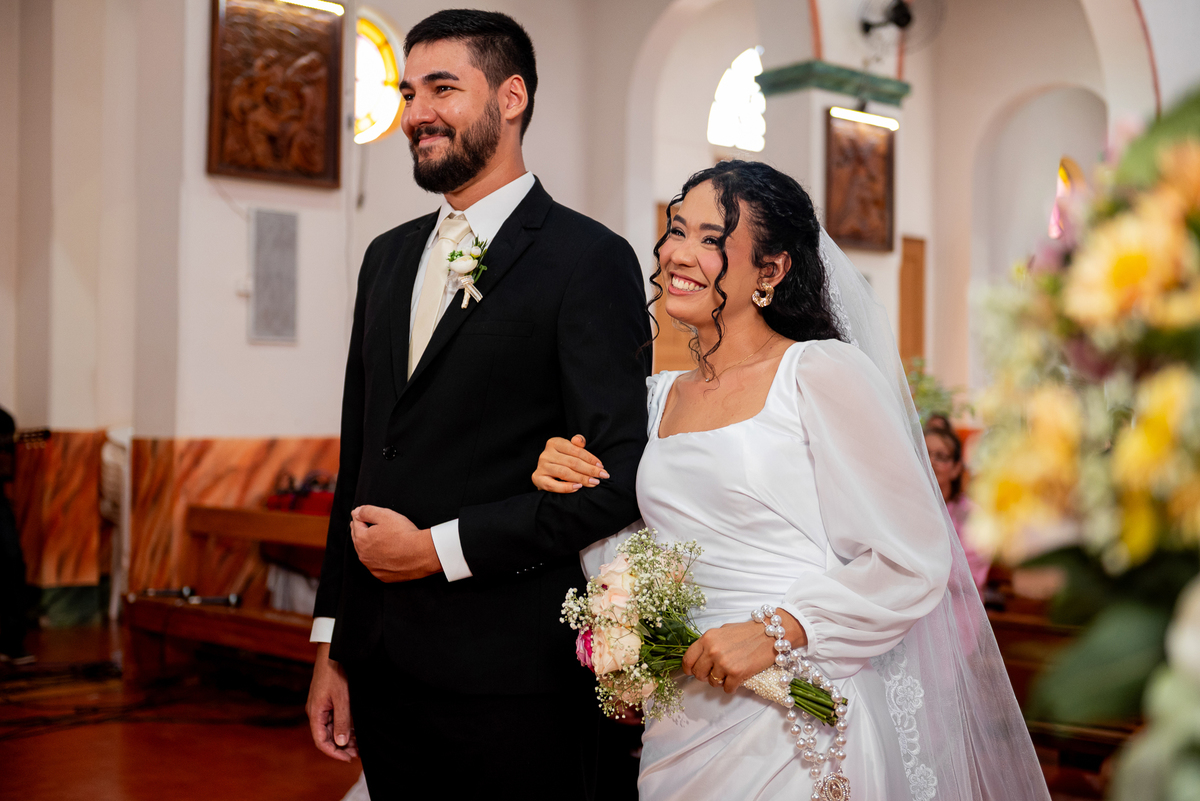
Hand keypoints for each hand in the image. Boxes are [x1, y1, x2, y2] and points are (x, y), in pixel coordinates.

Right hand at [307, 643, 357, 761]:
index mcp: (315, 714)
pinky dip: (344, 727)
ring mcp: (321, 707)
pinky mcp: (328, 702)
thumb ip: (342, 721)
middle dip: (342, 747)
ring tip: (359, 744)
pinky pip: (334, 719)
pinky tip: (355, 731)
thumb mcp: (342, 699)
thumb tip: (341, 743)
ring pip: (332, 729)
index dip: (334, 753)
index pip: (322, 742)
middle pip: (327, 737)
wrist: (332, 652)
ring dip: (344, 738)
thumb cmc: (335, 673)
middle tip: (358, 753)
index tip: (348, 758)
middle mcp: (316, 712)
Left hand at [350, 505, 440, 581]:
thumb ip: (367, 511)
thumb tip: (357, 512)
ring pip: (367, 554)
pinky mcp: (383, 576)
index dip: (360, 516)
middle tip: (366, 525)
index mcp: (362, 540)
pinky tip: (386, 554)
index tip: (362, 514)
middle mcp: (364, 556)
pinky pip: (377, 566)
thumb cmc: (404, 534)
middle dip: (361, 531)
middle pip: (359, 540)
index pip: (356, 524)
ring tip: (377, 539)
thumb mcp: (385, 515)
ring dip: (369, 547)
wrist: (421, 554)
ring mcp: (373, 568)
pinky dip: (379, 560)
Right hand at [531, 434, 609, 493]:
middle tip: (602, 476)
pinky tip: (578, 487)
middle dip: (590, 470)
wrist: (545, 474)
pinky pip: (553, 485)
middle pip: (572, 462)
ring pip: (564, 473)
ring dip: (582, 479)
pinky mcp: (537, 479)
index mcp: (554, 443)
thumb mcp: (569, 449)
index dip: (591, 459)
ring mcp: (541, 466)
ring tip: (593, 482)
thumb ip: (577, 444)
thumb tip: (580, 441)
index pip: (576, 450)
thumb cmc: (562, 460)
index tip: (602, 466)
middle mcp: (546, 454)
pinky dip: (566, 487)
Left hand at [682, 613, 806, 693]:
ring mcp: (724, 663)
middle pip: (698, 674)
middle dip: (705, 676)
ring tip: (729, 674)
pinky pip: (727, 689)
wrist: (770, 634)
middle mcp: (713, 650)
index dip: (689, 669)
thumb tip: (699, 657)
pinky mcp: (737, 674)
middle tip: (715, 673)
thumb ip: (709, 644)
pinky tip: (737, 679)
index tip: (693, 671)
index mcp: (707, 638)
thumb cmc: (747, 632)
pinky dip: (731, 687)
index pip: (688, 660)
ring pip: (712, 683)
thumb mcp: (722, 631)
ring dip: (720, 681)